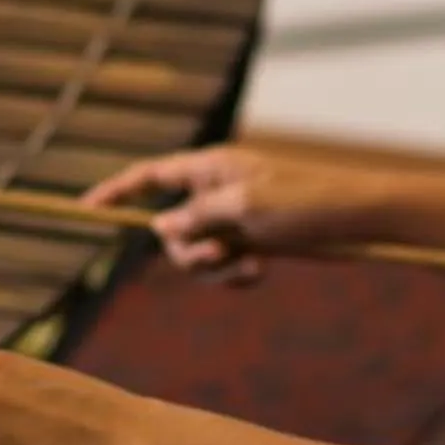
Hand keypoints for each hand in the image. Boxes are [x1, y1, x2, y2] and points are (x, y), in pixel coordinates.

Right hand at [84, 143, 391, 278]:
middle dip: (187, 251)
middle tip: (217, 254)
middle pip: (169, 228)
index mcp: (211, 168)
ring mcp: (233, 220)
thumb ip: (197, 218)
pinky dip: (234, 276)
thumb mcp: (245, 207)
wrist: (360, 220)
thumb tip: (160, 230)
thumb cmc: (307, 200)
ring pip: (195, 255)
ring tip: (248, 266)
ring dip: (213, 269)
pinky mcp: (252, 243)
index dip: (117, 191)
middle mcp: (216, 192)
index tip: (85, 210)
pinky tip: (259, 273)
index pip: (151, 176)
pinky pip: (223, 268)